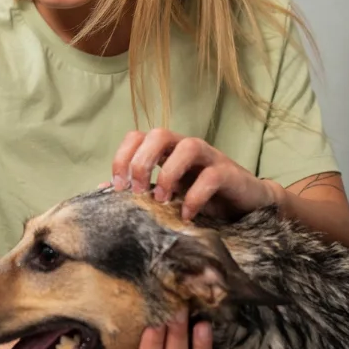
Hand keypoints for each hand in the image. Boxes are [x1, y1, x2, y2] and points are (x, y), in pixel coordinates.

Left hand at [111, 128, 279, 221]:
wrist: (246, 206)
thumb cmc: (203, 199)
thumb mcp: (168, 196)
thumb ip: (141, 191)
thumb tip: (102, 190)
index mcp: (167, 151)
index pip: (137, 136)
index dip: (123, 158)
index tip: (118, 188)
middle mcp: (186, 148)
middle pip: (159, 134)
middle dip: (143, 162)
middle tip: (137, 192)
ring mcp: (210, 158)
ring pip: (188, 146)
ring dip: (169, 173)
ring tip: (162, 200)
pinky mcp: (229, 174)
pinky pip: (211, 176)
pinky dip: (195, 197)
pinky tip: (186, 215)